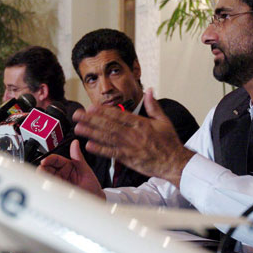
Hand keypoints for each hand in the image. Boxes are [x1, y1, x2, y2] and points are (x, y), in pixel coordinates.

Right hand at [37, 139, 104, 198]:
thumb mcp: (86, 171)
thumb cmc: (92, 187)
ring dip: (43, 179)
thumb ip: (78, 157)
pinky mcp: (55, 192)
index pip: (54, 159)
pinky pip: (47, 189)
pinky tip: (48, 188)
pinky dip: (45, 188)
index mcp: (67, 166)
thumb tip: (75, 143)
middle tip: (41, 173)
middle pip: (46, 168)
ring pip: (45, 178)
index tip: (44, 161)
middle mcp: (61, 174)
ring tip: (45, 181)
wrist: (94, 201)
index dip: (48, 159)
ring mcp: (57, 183)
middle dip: (42, 169)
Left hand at [73, 89, 194, 186]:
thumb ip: (153, 105)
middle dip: (91, 120)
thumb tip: (149, 90)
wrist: (174, 162)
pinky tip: (89, 146)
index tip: (91, 107)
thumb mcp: (163, 120)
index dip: (103, 111)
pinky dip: (100, 150)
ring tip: (78, 128)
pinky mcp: (128, 159)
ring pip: (107, 138)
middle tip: (77, 115)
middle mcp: (133, 134)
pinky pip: (112, 153)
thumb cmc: (169, 142)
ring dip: (91, 133)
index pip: (118, 115)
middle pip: (108, 125)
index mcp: (141, 124)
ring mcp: (130, 147)